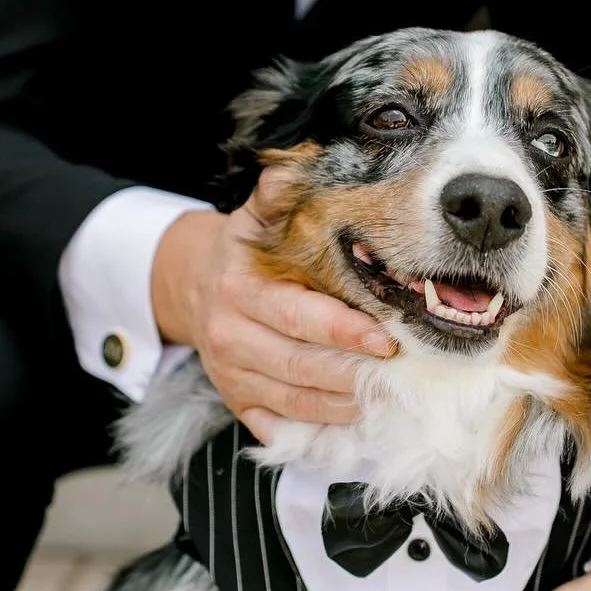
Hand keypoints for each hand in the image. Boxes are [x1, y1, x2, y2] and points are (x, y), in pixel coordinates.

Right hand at [151, 174, 394, 440]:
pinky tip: (354, 425)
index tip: (387, 338)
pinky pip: (280, 426)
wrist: (192, 287)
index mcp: (240, 289)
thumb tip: (304, 158)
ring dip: (345, 406)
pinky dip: (317, 432)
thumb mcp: (255, 216)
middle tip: (398, 375)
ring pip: (295, 402)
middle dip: (353, 374)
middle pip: (299, 366)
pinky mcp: (237, 403)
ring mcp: (231, 376)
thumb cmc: (245, 254)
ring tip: (387, 400)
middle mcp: (230, 336)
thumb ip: (279, 194)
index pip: (297, 317)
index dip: (344, 332)